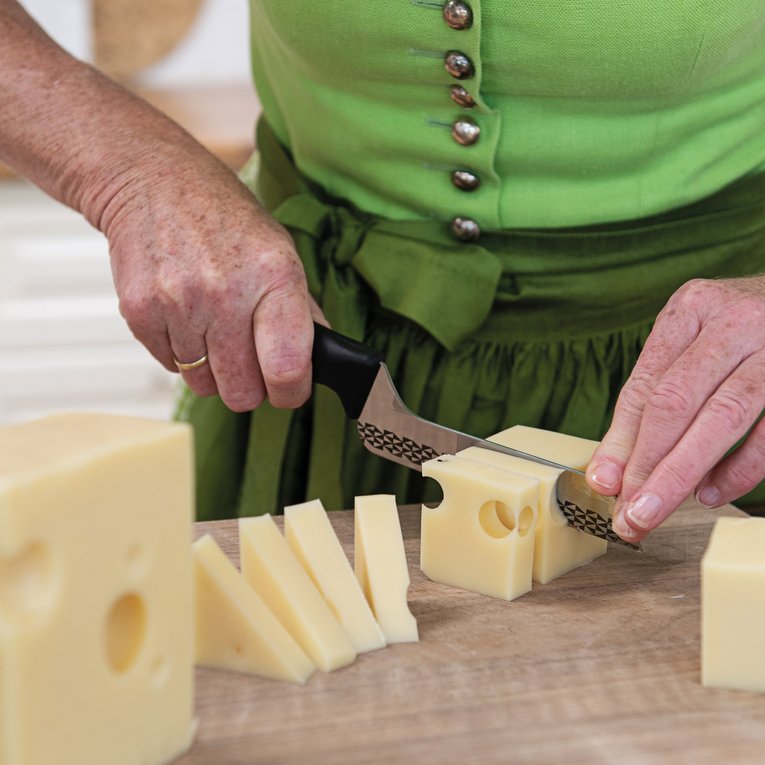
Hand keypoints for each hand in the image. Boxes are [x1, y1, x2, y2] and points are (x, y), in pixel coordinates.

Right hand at [103, 144, 322, 411]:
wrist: (152, 180)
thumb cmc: (221, 216)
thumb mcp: (279, 249)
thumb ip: (302, 309)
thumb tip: (321, 357)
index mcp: (274, 276)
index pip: (287, 367)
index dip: (291, 392)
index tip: (289, 390)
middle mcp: (226, 292)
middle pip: (242, 392)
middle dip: (249, 386)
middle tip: (248, 361)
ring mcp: (179, 304)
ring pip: (203, 384)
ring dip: (212, 368)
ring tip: (212, 325)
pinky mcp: (140, 312)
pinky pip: (170, 366)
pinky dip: (180, 352)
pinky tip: (185, 315)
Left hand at [585, 276, 764, 541]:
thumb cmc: (740, 328)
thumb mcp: (693, 342)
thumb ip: (654, 395)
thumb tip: (610, 471)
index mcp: (691, 309)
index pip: (646, 385)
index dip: (621, 440)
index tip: (604, 483)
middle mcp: (732, 322)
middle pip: (676, 402)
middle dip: (646, 465)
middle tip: (629, 513)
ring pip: (721, 418)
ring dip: (681, 473)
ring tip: (654, 511)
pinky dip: (740, 470)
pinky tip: (711, 493)